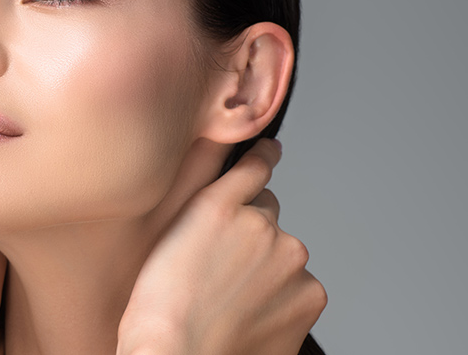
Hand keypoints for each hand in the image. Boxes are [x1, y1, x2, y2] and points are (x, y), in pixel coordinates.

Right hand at [117, 138, 326, 354]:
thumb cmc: (159, 307)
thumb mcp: (169, 231)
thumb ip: (208, 189)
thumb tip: (252, 159)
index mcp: (221, 205)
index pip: (255, 168)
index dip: (259, 160)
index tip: (268, 151)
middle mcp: (264, 226)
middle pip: (266, 218)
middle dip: (250, 235)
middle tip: (216, 270)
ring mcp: (292, 264)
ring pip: (282, 255)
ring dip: (265, 270)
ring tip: (227, 301)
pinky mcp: (308, 298)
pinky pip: (298, 288)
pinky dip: (279, 299)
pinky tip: (246, 316)